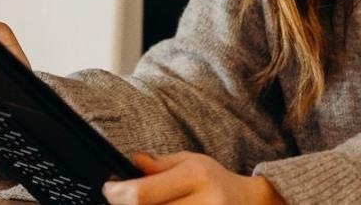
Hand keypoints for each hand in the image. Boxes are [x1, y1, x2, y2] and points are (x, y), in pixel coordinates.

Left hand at [101, 152, 286, 204]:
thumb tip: (132, 162)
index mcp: (197, 177)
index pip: (141, 194)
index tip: (110, 188)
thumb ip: (159, 164)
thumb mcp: (191, 161)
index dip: (116, 193)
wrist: (250, 204)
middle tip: (121, 198)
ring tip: (145, 203)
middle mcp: (203, 204)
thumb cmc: (216, 182)